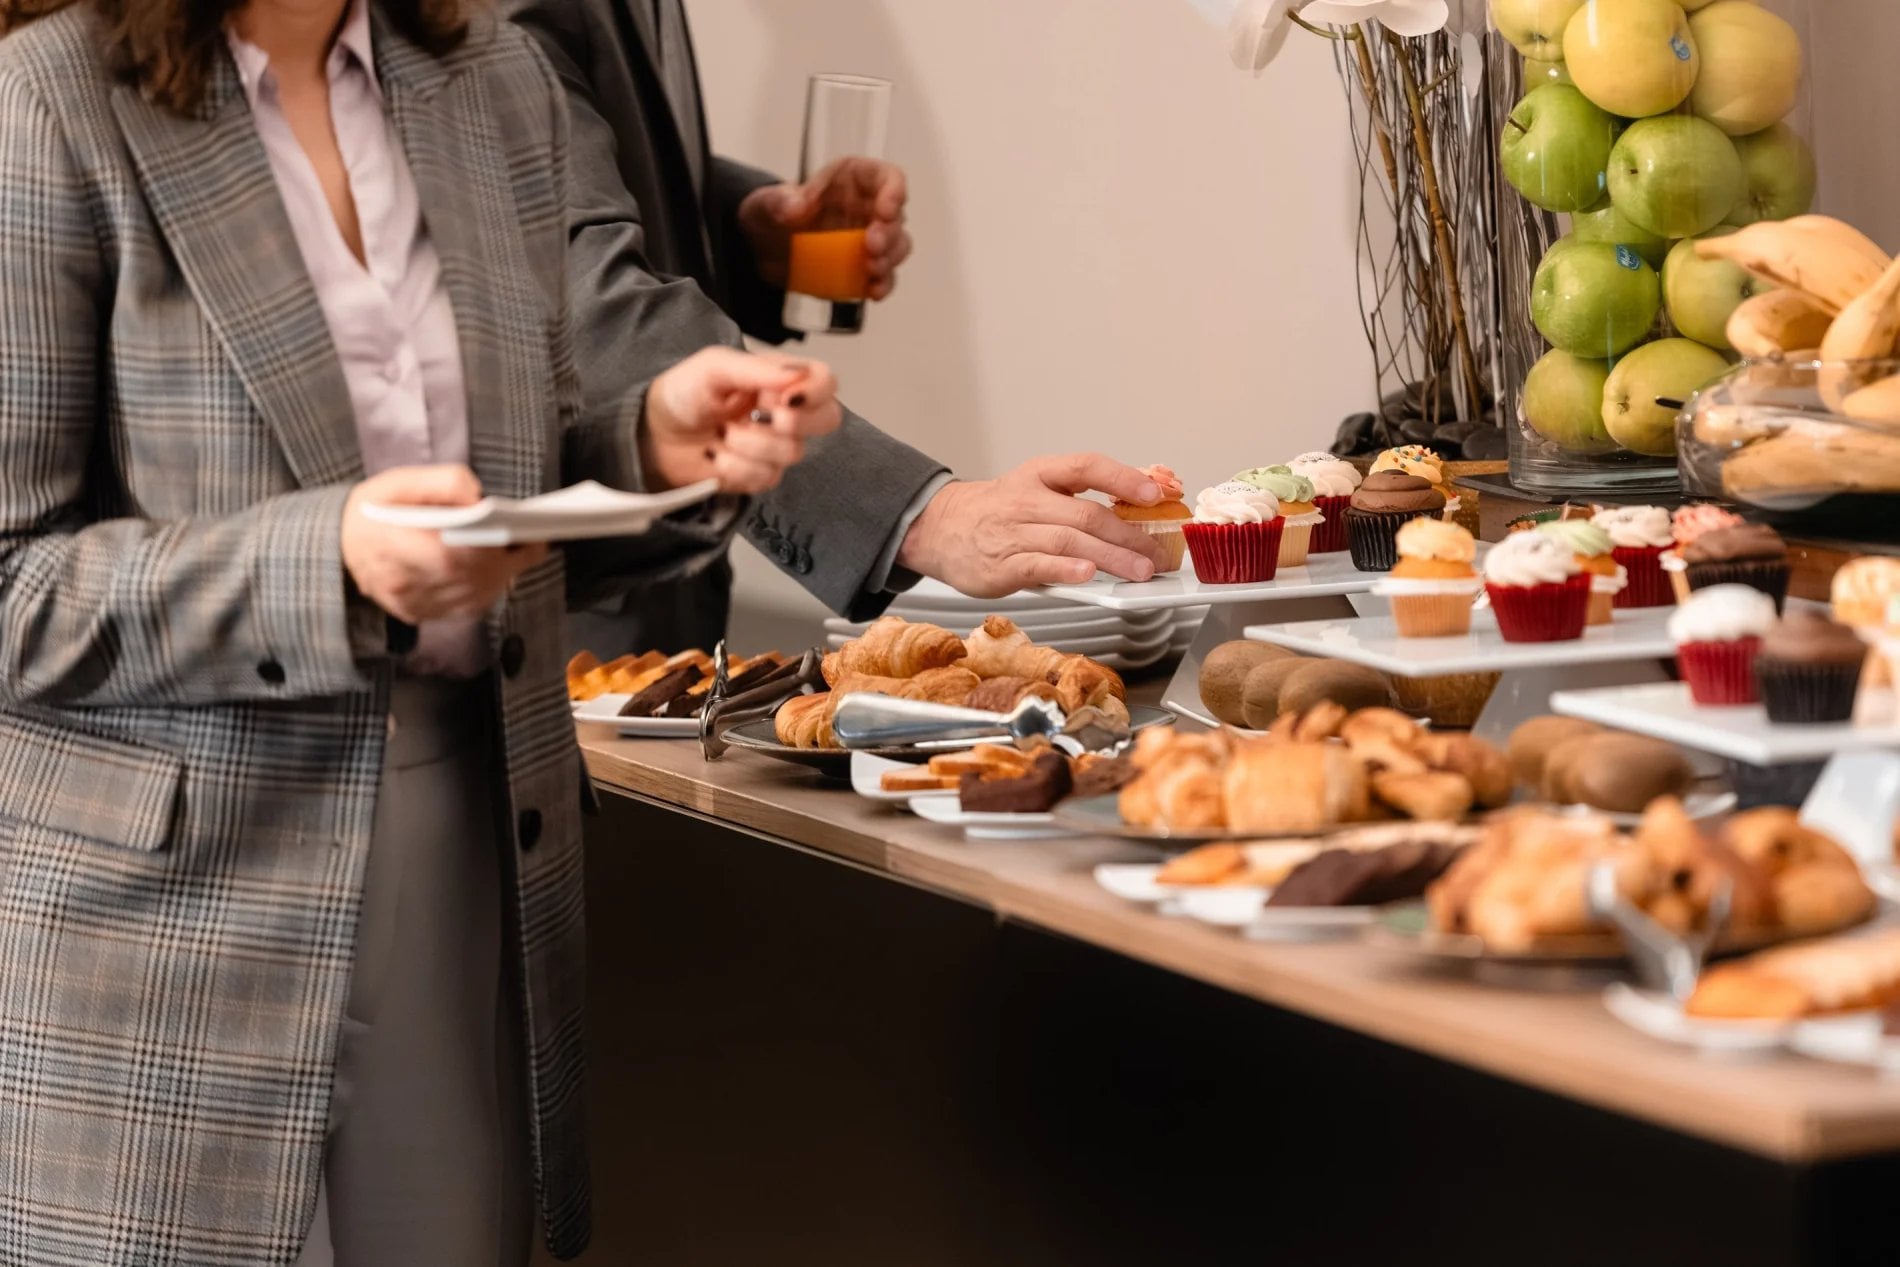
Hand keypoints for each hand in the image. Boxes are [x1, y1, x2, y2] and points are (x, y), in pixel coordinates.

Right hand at [342, 465, 547, 624]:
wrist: (338, 544)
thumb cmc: (375, 509)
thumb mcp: (401, 481)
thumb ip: (443, 482)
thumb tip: (478, 499)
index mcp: (394, 542)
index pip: (452, 555)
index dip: (492, 548)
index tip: (522, 534)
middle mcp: (401, 581)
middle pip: (469, 579)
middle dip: (507, 561)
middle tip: (530, 541)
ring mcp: (408, 603)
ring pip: (470, 599)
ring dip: (500, 577)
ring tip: (517, 554)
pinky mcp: (415, 614)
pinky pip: (460, 610)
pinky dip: (483, 591)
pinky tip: (492, 572)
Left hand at [643, 347, 841, 494]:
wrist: (654, 435)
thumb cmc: (683, 393)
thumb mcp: (713, 367)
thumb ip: (755, 368)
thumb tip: (797, 375)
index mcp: (779, 378)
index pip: (825, 381)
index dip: (815, 391)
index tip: (783, 398)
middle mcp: (785, 411)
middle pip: (828, 419)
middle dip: (793, 422)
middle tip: (758, 416)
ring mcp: (775, 446)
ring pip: (792, 452)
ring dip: (749, 444)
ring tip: (722, 434)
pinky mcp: (760, 475)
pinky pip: (767, 477)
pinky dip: (736, 468)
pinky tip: (717, 456)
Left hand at [738, 158, 911, 300]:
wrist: (761, 249)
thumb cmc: (770, 214)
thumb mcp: (765, 203)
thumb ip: (779, 201)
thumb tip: (796, 207)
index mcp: (851, 181)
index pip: (886, 178)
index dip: (893, 192)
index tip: (885, 211)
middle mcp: (867, 208)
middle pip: (896, 217)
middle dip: (889, 234)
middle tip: (871, 248)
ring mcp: (868, 240)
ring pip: (897, 247)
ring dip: (890, 259)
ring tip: (871, 269)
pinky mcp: (863, 269)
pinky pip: (884, 277)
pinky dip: (883, 284)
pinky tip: (873, 292)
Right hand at [895, 454, 1170, 597]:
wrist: (939, 528)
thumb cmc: (997, 512)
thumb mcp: (1036, 489)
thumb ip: (1079, 497)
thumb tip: (1139, 506)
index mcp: (1040, 474)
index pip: (1087, 466)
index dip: (1123, 478)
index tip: (1154, 494)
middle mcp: (1027, 500)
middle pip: (1086, 513)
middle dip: (1129, 535)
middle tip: (1157, 553)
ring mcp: (1014, 533)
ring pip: (1069, 541)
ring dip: (1110, 557)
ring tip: (1138, 571)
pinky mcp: (1001, 566)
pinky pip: (1038, 566)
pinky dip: (1066, 570)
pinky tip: (1088, 576)